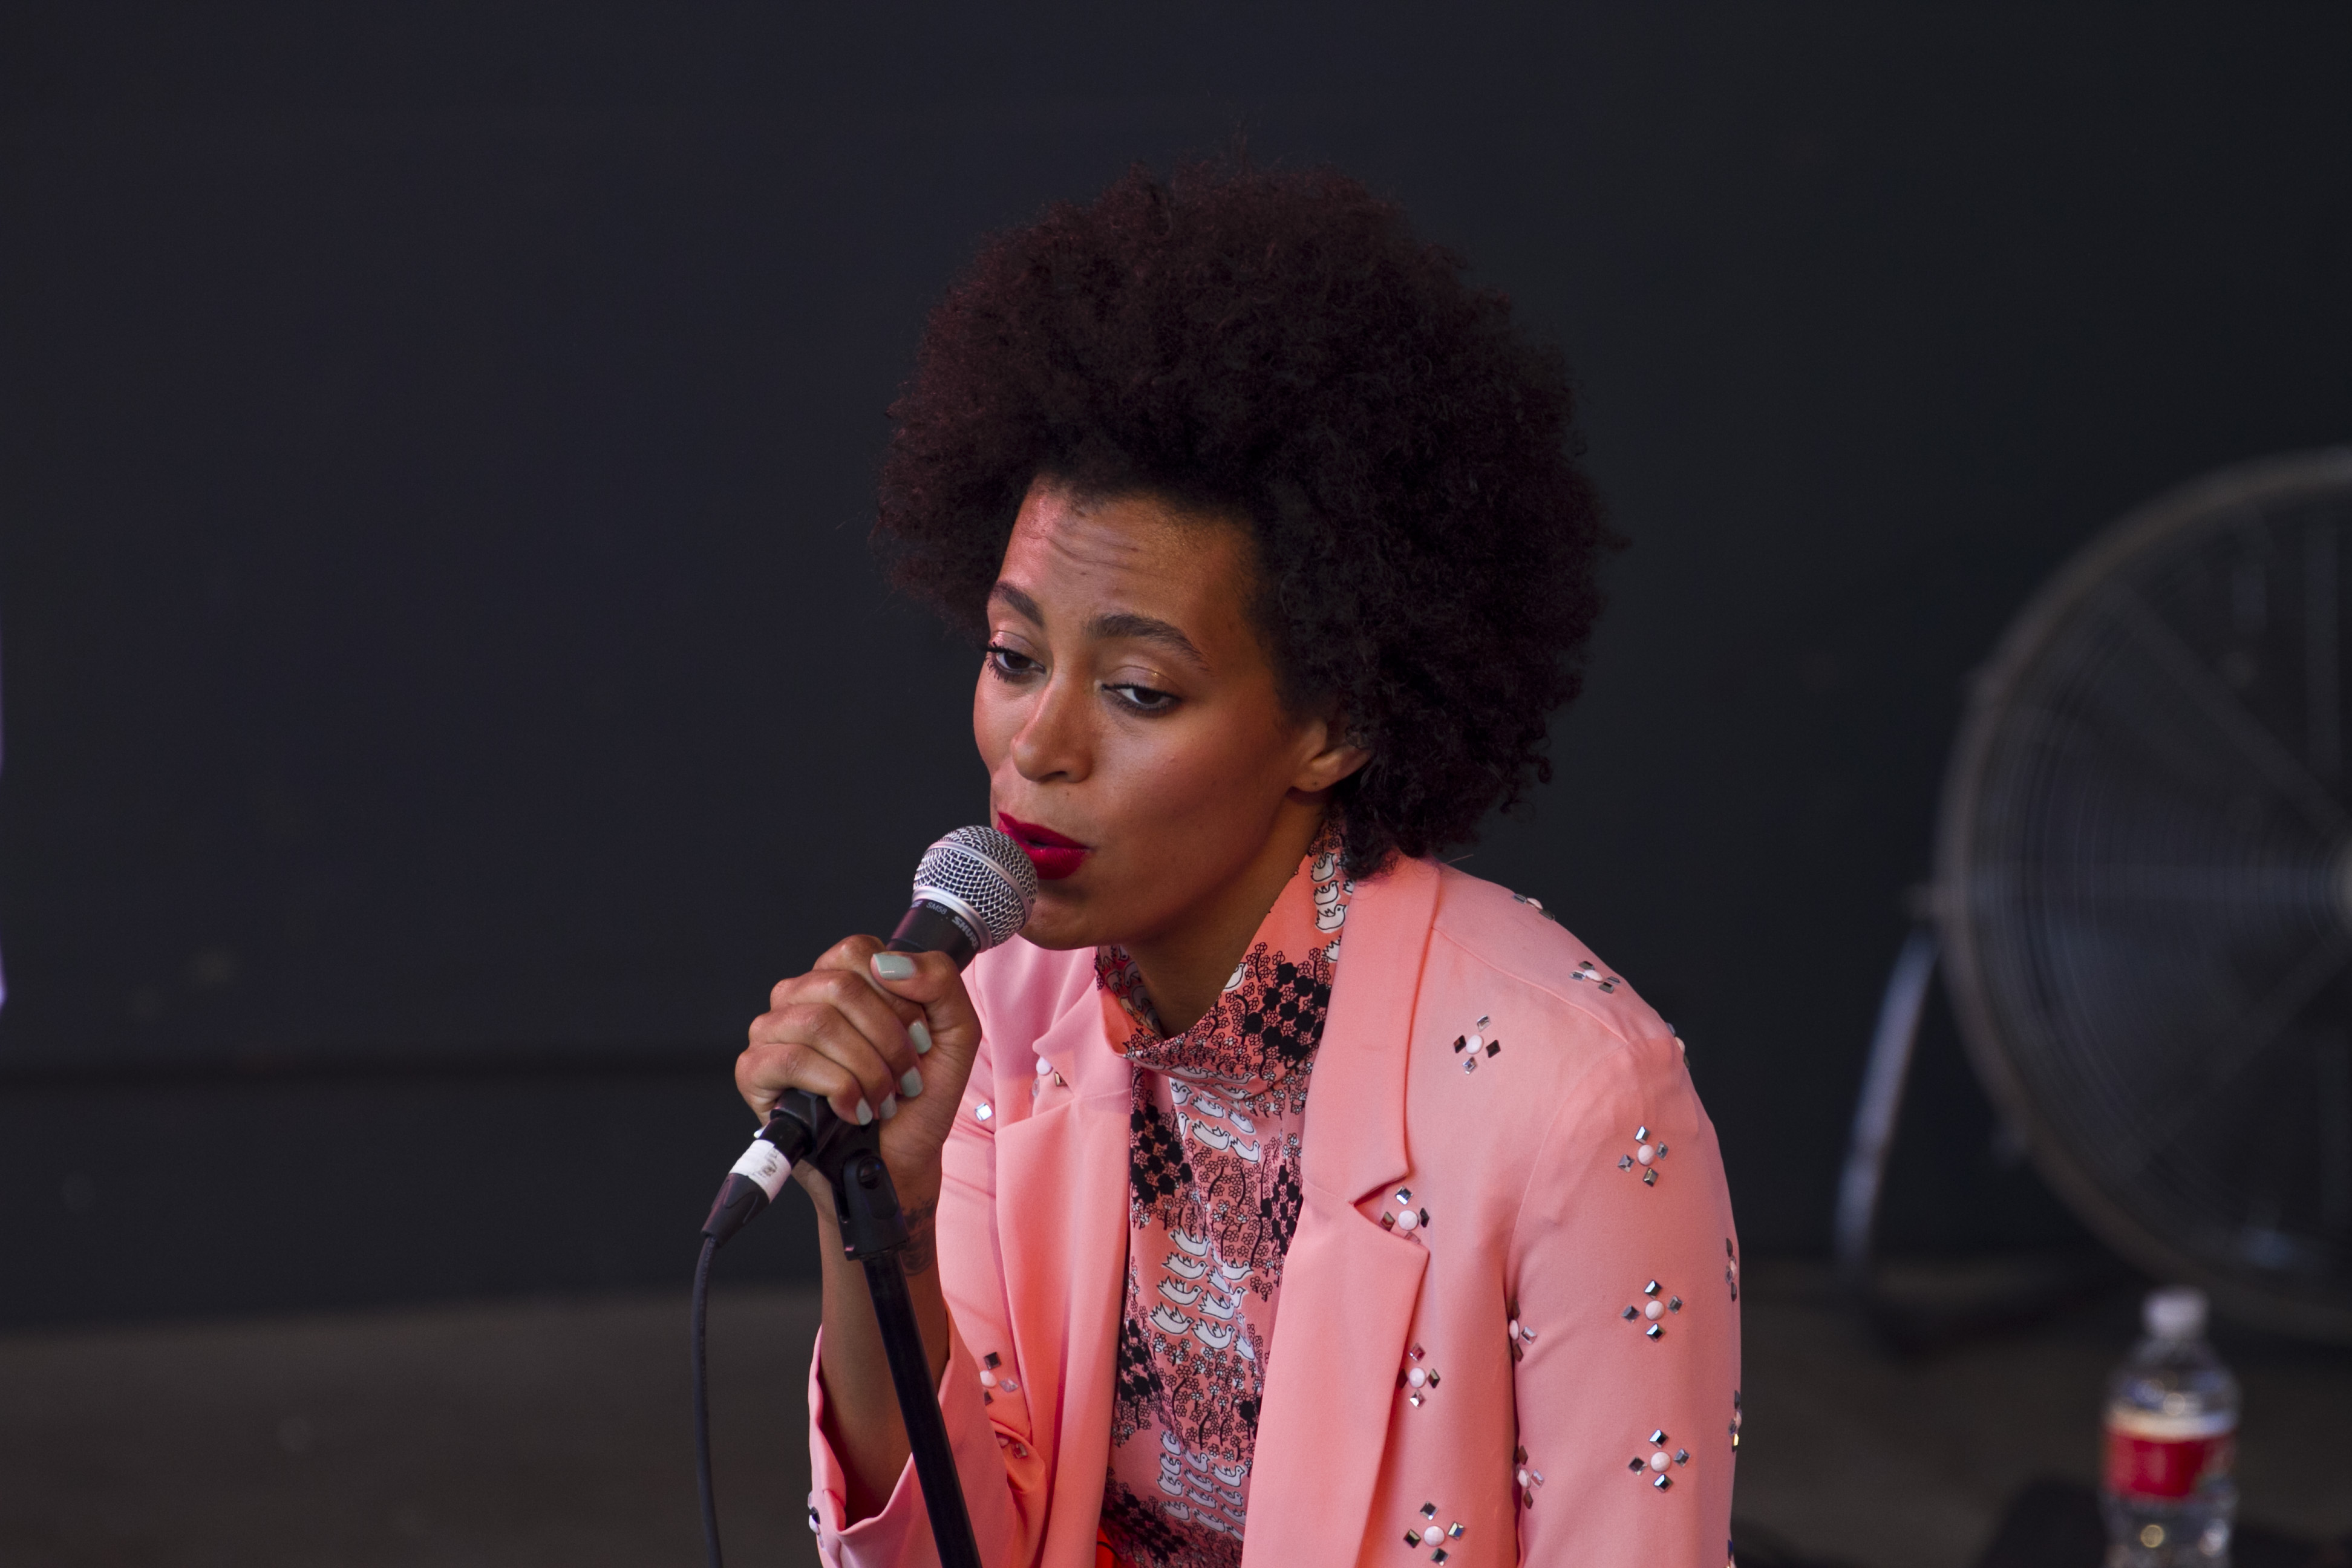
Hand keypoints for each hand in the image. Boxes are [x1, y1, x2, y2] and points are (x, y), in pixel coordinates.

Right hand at [736, 936, 983, 1206]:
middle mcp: (801, 997)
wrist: (901, 1159)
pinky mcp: (755, 1070)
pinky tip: (853, 1109)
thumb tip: (889, 963)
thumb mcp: (955, 1031)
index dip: (898, 997)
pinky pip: (789, 1060)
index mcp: (842, 978)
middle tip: (905, 1076)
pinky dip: (837, 1088)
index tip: (920, 1037)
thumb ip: (940, 982)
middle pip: (841, 987)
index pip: (858, 951)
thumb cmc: (919, 1096)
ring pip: (817, 1023)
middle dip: (887, 1040)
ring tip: (882, 1097)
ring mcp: (773, 1031)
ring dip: (866, 1069)